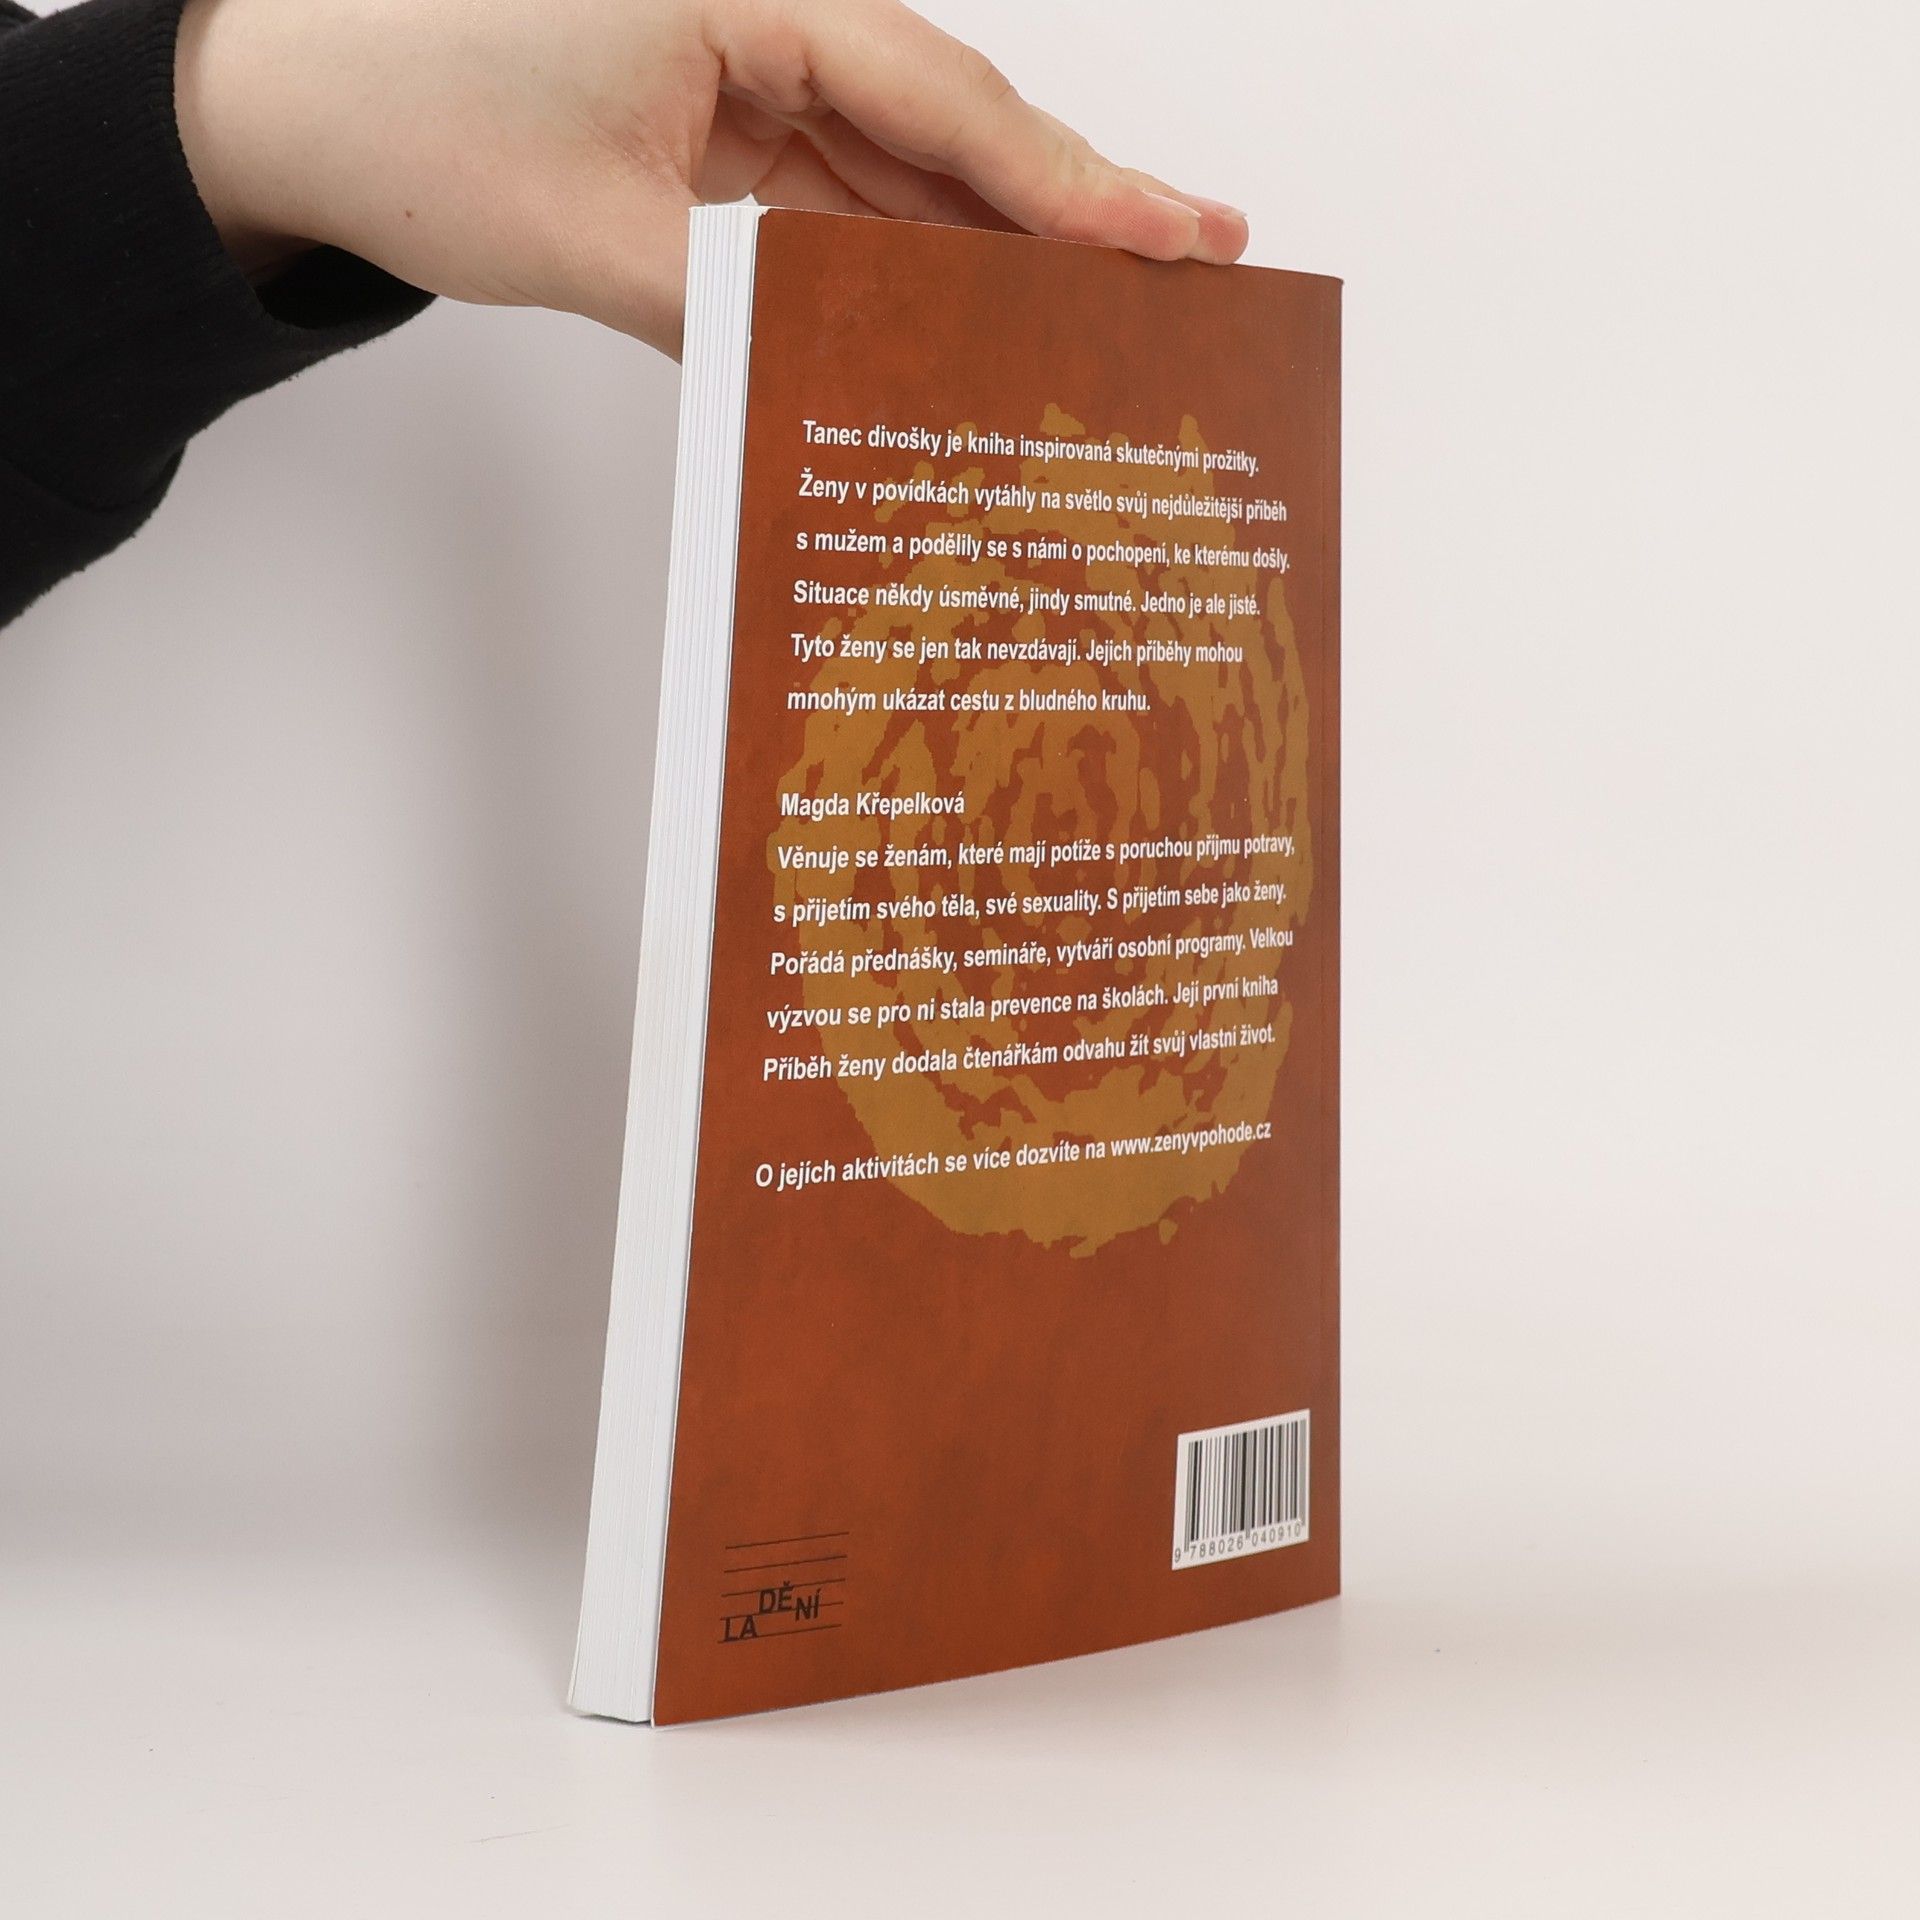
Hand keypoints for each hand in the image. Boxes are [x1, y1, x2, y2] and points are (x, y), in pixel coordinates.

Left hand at [174, 0, 1249, 353]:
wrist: (285, 103)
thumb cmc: (404, 120)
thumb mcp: (588, 239)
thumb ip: (739, 309)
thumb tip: (856, 381)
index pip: (934, 95)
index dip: (1056, 178)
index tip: (1161, 235)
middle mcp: (761, 8)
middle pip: (947, 118)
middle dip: (1066, 198)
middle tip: (1198, 258)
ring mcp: (746, 64)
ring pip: (905, 159)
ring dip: (996, 237)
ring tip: (1110, 304)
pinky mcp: (723, 119)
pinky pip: (843, 191)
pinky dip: (905, 253)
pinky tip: (972, 309)